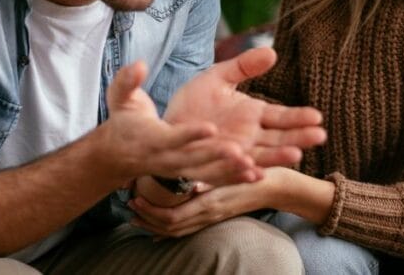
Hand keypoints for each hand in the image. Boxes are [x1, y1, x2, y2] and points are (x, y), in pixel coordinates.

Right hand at [99, 61, 255, 186]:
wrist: (120, 154)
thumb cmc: (124, 121)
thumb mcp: (121, 98)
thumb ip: (128, 81)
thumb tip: (139, 65)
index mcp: (153, 138)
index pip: (172, 137)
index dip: (189, 134)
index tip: (209, 128)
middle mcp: (168, 158)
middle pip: (195, 159)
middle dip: (217, 156)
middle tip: (239, 151)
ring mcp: (181, 169)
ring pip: (208, 172)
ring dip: (231, 171)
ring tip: (255, 168)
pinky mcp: (191, 173)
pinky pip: (215, 178)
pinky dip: (234, 178)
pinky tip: (258, 175)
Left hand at [128, 170, 278, 237]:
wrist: (275, 186)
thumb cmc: (254, 173)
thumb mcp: (234, 172)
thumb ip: (214, 179)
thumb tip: (191, 186)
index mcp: (209, 203)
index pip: (172, 216)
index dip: (150, 211)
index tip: (135, 199)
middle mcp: (208, 214)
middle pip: (169, 226)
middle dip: (147, 218)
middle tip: (129, 205)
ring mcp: (212, 217)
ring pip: (177, 230)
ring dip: (154, 224)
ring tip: (137, 215)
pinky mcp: (215, 216)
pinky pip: (188, 228)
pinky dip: (170, 229)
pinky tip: (159, 227)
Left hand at [164, 47, 325, 170]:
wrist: (166, 125)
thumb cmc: (194, 102)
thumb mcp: (218, 77)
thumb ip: (243, 66)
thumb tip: (272, 52)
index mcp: (252, 115)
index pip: (281, 117)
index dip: (298, 117)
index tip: (317, 116)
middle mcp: (248, 137)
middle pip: (278, 139)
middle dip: (298, 138)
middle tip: (319, 136)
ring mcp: (233, 153)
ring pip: (259, 156)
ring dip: (276, 157)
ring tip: (295, 154)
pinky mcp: (213, 166)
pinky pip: (230, 170)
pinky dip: (242, 172)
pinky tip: (255, 170)